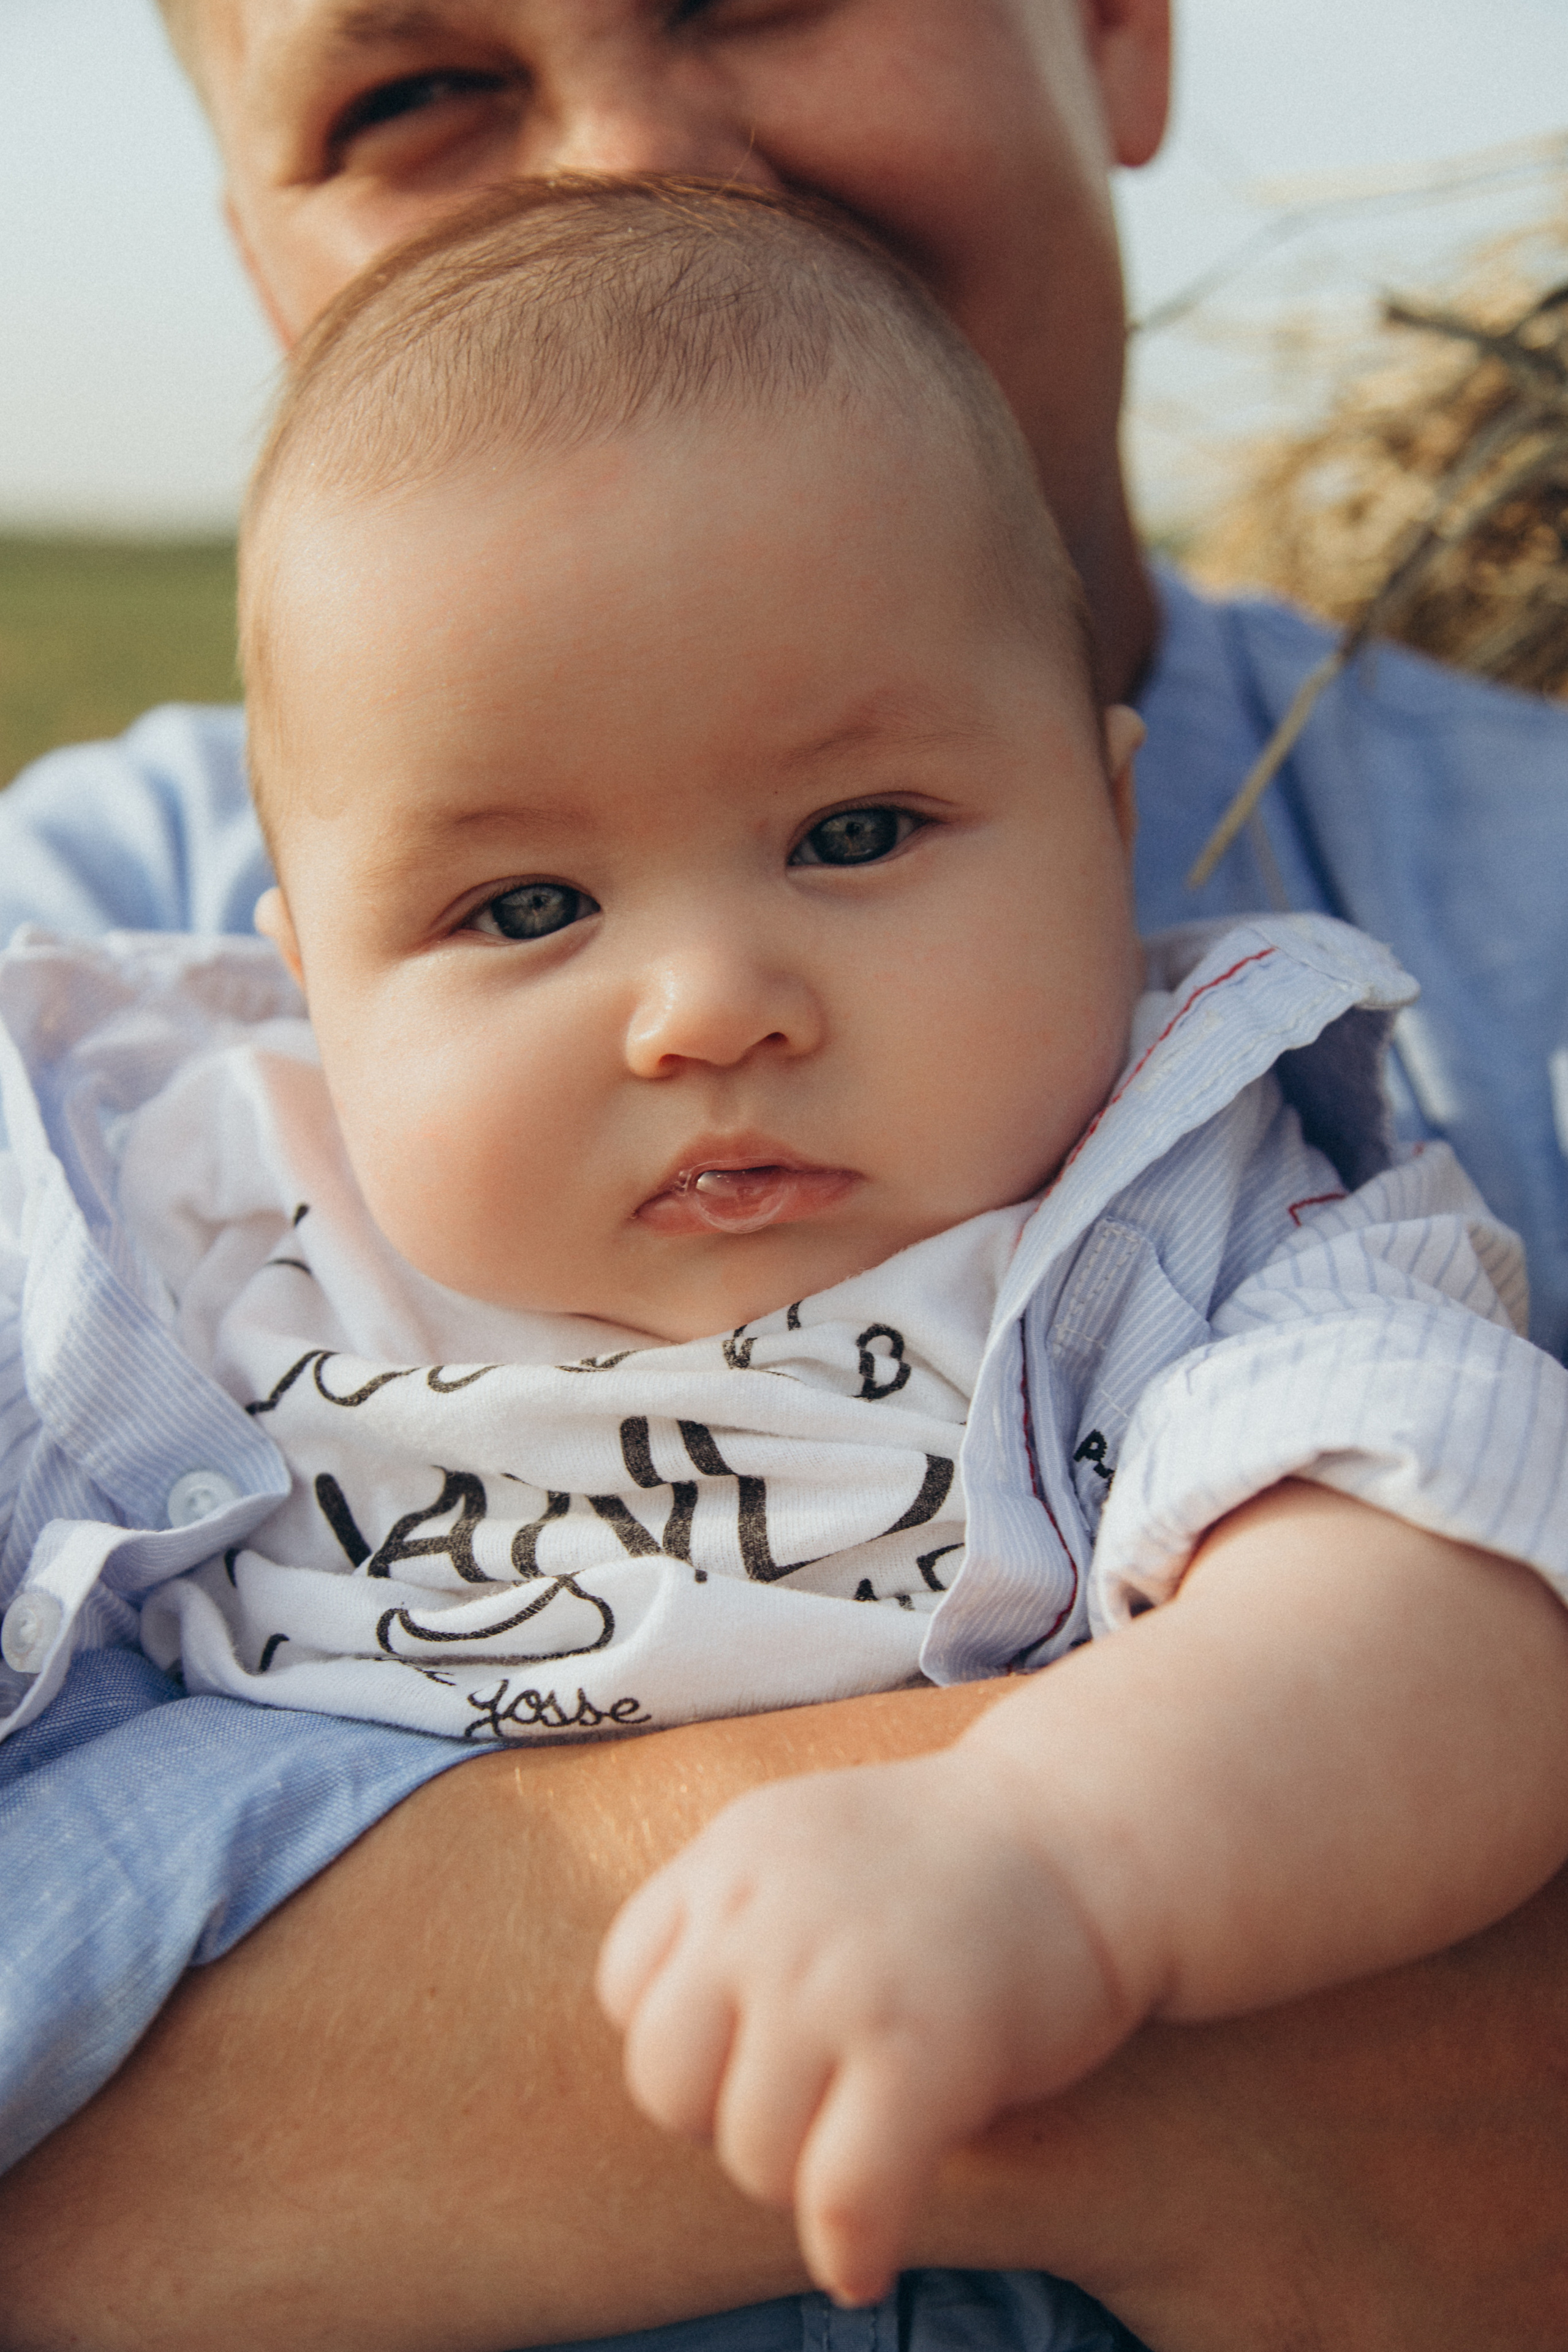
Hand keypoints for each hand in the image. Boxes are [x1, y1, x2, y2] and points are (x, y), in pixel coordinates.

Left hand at [596, 1749, 1130, 2308]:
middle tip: (803, 2108)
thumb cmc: (950, 1860)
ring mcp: (840, 1983)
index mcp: (733, 1855)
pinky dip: (850, 2249)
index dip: (686, 2038)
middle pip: (666, 2081)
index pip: (627, 1987)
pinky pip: (842, 2196)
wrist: (1089, 1833)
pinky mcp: (923, 2053)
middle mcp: (767, 1914)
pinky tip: (865, 2263)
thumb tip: (677, 2054)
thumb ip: (732, 1917)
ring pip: (750, 2154)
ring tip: (858, 2148)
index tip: (748, 2050)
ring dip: (798, 2181)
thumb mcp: (806, 1843)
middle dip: (724, 2116)